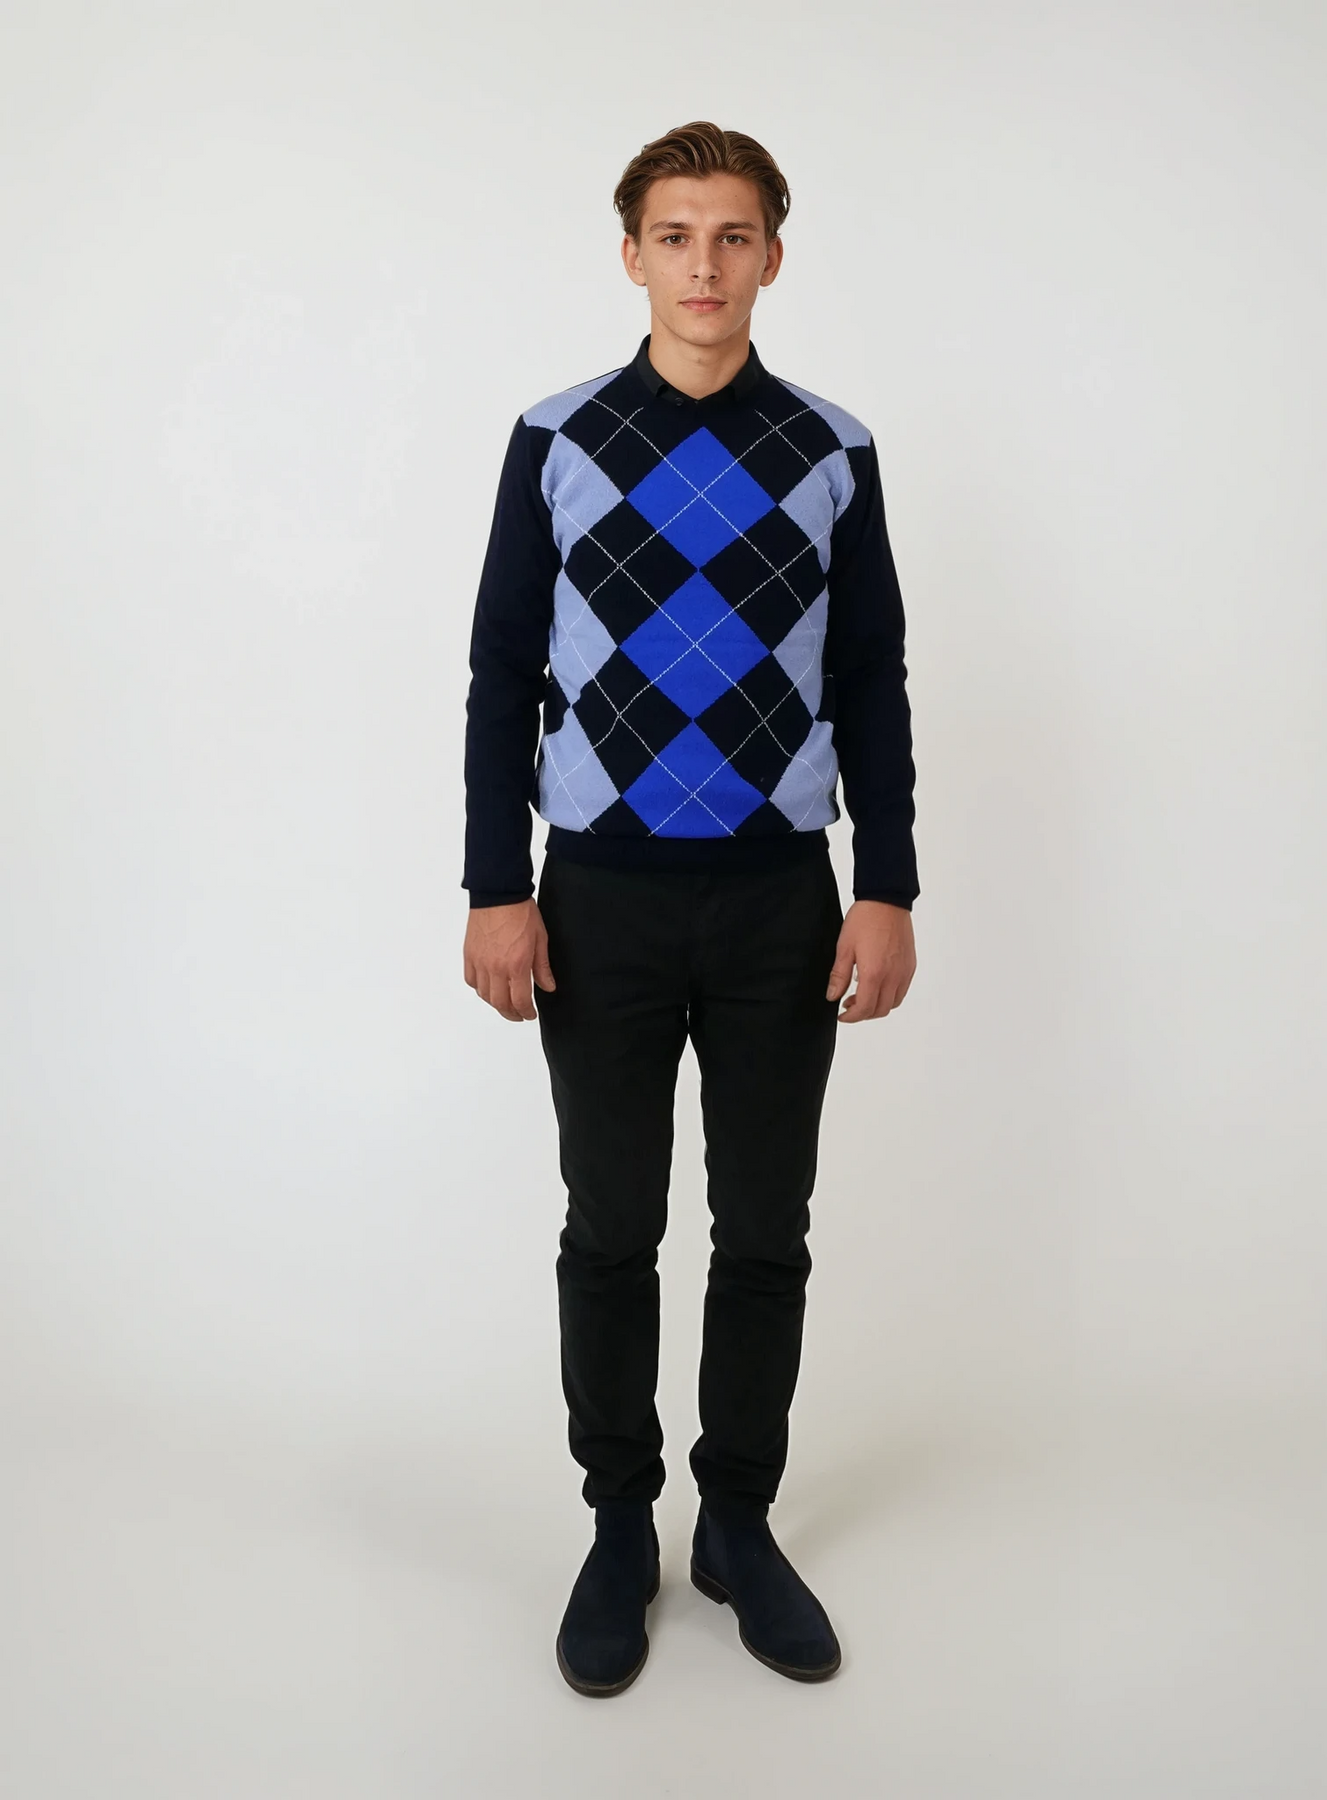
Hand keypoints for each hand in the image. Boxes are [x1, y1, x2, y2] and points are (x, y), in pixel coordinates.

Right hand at [463, 899, 555, 1021]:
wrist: (499, 893)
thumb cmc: (521, 912)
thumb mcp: (541, 939)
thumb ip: (542, 967)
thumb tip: (548, 986)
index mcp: (516, 965)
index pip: (520, 1001)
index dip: (526, 1012)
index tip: (530, 1014)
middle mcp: (495, 968)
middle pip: (500, 1003)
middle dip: (511, 1013)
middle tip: (519, 1014)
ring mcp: (480, 962)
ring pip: (484, 995)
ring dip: (495, 1003)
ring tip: (505, 1002)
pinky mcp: (469, 954)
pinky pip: (471, 980)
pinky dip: (480, 988)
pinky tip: (488, 987)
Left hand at [826, 901, 915, 1022]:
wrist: (886, 900)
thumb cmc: (865, 919)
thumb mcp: (844, 947)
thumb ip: (838, 976)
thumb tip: (832, 995)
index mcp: (874, 973)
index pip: (864, 1009)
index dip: (851, 1017)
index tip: (842, 1015)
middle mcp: (893, 976)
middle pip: (880, 1010)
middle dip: (863, 1014)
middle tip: (848, 1006)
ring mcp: (904, 972)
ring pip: (893, 1003)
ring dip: (877, 1006)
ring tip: (862, 995)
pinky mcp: (910, 965)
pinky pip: (902, 990)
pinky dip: (889, 996)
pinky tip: (877, 984)